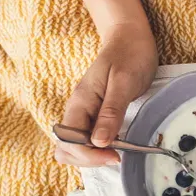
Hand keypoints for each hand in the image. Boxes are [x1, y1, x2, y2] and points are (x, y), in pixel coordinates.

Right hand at [54, 22, 157, 166]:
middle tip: (116, 155)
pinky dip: (96, 148)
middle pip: (66, 149)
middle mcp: (77, 110)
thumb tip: (99, 142)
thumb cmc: (129, 55)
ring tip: (116, 151)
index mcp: (80, 102)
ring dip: (91, 156)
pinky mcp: (94, 114)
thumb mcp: (123, 82)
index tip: (115, 155)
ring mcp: (84, 113)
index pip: (69, 141)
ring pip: (73, 147)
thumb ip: (111, 112)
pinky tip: (116, 145)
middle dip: (87, 159)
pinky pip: (86, 140)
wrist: (129, 37)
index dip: (89, 154)